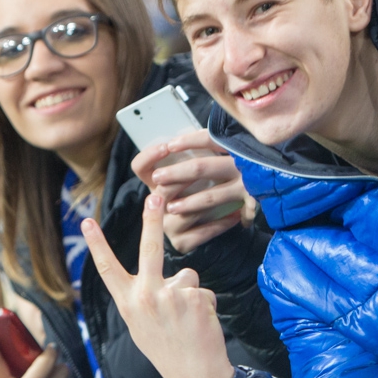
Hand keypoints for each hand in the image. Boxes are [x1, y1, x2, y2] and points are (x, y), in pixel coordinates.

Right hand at [84, 194, 235, 377]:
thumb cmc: (167, 350)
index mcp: (128, 304)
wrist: (196, 376)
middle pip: (149, 249)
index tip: (86, 222)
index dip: (96, 244)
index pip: (108, 269)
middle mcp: (146, 297)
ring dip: (190, 294)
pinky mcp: (195, 297)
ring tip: (188, 321)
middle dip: (152, 220)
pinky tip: (200, 325)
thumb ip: (145, 298)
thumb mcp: (142, 326)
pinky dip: (204, 305)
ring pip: (186, 276)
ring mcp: (171, 296)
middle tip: (155, 197)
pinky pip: (202, 290)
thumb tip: (165, 276)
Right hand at [131, 129, 251, 252]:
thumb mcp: (197, 175)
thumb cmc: (205, 192)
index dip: (150, 156)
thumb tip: (212, 135)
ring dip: (206, 201)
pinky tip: (235, 216)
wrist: (207, 230)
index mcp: (157, 185)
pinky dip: (219, 224)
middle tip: (202, 170)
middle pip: (162, 190)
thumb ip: (197, 158)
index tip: (168, 146)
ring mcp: (168, 226)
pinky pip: (200, 233)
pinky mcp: (182, 243)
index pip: (141, 167)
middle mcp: (158, 206)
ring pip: (184, 212)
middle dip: (182, 179)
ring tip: (227, 192)